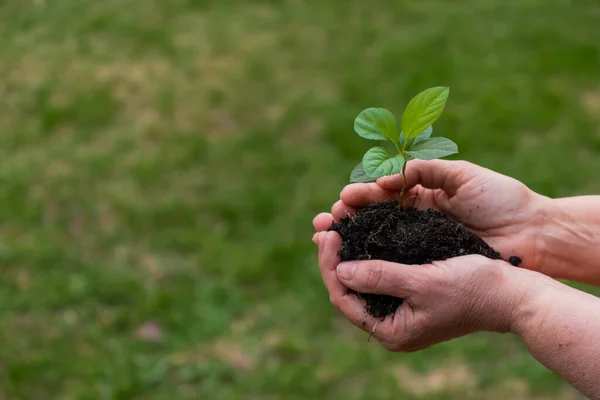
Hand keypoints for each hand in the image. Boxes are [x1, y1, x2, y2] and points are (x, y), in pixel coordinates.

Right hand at [314, 160, 548, 270]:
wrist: (534, 233)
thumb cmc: (502, 200)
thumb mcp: (465, 176)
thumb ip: (428, 170)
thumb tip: (389, 176)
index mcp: (423, 195)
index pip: (382, 194)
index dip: (360, 196)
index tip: (343, 199)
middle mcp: (416, 219)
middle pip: (373, 218)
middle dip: (347, 218)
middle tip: (325, 222)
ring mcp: (420, 243)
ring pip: (378, 240)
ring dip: (352, 239)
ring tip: (326, 238)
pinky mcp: (429, 263)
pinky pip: (395, 261)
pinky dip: (372, 260)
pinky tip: (352, 261)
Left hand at [314, 230, 535, 350]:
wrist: (511, 294)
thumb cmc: (472, 288)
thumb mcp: (423, 282)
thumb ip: (381, 277)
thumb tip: (341, 270)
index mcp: (391, 330)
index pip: (343, 298)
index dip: (329, 264)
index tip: (327, 233)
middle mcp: (391, 323)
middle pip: (348, 288)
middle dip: (334, 256)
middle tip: (325, 223)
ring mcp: (400, 309)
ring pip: (361, 278)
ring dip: (348, 251)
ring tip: (337, 223)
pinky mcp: (410, 294)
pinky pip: (378, 273)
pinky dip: (367, 252)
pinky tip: (361, 232)